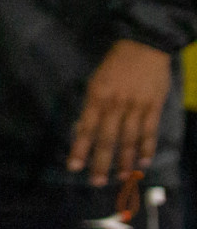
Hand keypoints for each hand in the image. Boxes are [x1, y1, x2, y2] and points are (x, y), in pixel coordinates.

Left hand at [67, 39, 172, 186]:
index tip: (73, 167)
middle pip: (107, 139)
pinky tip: (143, 162)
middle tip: (96, 182)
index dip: (80, 149)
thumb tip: (85, 129)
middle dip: (101, 162)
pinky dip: (146, 148)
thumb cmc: (115, 63)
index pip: (86, 128)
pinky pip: (149, 131)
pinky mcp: (154, 107)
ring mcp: (136, 107)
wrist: (144, 46)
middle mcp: (115, 105)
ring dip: (124, 161)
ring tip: (120, 178)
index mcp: (97, 97)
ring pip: (129, 140)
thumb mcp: (96, 81)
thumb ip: (93, 105)